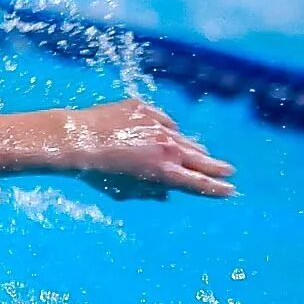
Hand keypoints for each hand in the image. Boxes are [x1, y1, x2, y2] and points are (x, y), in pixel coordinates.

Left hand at [60, 100, 234, 200]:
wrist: (73, 140)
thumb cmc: (95, 172)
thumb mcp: (123, 191)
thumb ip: (148, 192)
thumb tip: (165, 195)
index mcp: (165, 172)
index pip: (199, 183)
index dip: (216, 188)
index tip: (230, 190)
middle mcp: (167, 147)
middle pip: (201, 160)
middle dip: (216, 168)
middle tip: (228, 171)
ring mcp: (158, 125)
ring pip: (184, 139)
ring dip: (193, 149)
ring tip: (201, 154)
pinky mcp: (144, 109)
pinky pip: (162, 121)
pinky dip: (166, 129)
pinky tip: (167, 134)